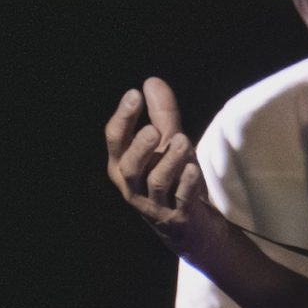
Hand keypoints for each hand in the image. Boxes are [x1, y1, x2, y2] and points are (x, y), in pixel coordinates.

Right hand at [104, 78, 224, 257]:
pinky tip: (192, 170)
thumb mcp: (167, 144)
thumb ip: (161, 114)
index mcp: (124, 164)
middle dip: (139, 147)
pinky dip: (186, 185)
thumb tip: (151, 81)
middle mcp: (133, 186)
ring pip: (156, 183)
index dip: (123, 117)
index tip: (134, 94)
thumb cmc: (173, 179)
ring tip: (182, 141)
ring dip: (169, 161)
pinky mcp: (178, 217)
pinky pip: (180, 201)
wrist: (191, 226)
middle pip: (129, 166)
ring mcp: (155, 203)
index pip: (116, 139)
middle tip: (153, 129)